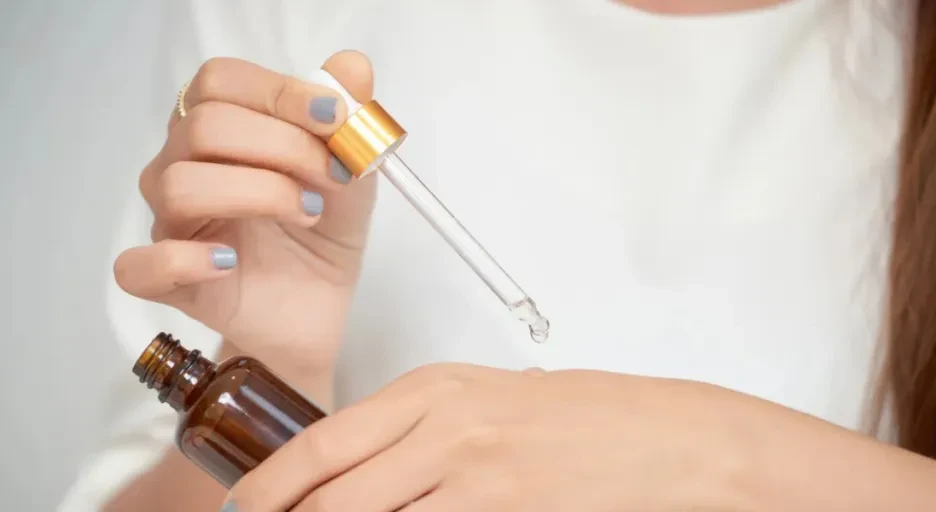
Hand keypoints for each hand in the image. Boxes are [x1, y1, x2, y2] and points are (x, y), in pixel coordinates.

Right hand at [113, 51, 375, 372]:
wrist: (319, 308)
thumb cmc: (323, 232)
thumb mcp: (354, 172)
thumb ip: (350, 121)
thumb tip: (353, 68)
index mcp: (220, 128)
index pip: (221, 82)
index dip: (279, 92)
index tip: (336, 118)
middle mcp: (182, 165)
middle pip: (204, 127)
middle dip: (283, 147)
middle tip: (332, 178)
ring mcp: (170, 224)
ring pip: (179, 185)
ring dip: (258, 194)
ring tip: (306, 215)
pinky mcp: (168, 283)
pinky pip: (139, 266)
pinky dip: (182, 260)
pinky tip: (229, 261)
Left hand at [225, 364, 760, 510]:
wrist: (673, 442)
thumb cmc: (593, 420)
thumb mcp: (494, 402)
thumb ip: (424, 428)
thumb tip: (361, 470)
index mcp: (437, 389)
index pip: (321, 443)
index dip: (267, 489)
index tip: (244, 509)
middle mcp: (447, 428)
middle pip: (329, 492)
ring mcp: (475, 478)